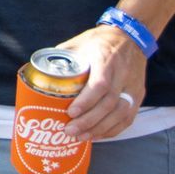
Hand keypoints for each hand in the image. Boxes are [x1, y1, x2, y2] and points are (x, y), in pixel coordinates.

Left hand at [55, 23, 145, 140]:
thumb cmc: (99, 41)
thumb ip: (60, 57)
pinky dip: (113, 129)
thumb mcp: (77, 43)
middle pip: (109, 103)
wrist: (129, 36)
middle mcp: (122, 74)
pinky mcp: (138, 94)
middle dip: (89, 121)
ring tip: (81, 137)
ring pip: (121, 113)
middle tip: (70, 130)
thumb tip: (37, 72)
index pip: (100, 84)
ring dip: (100, 129)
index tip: (71, 112)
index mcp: (106, 59)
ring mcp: (132, 86)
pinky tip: (98, 135)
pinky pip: (128, 117)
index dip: (87, 101)